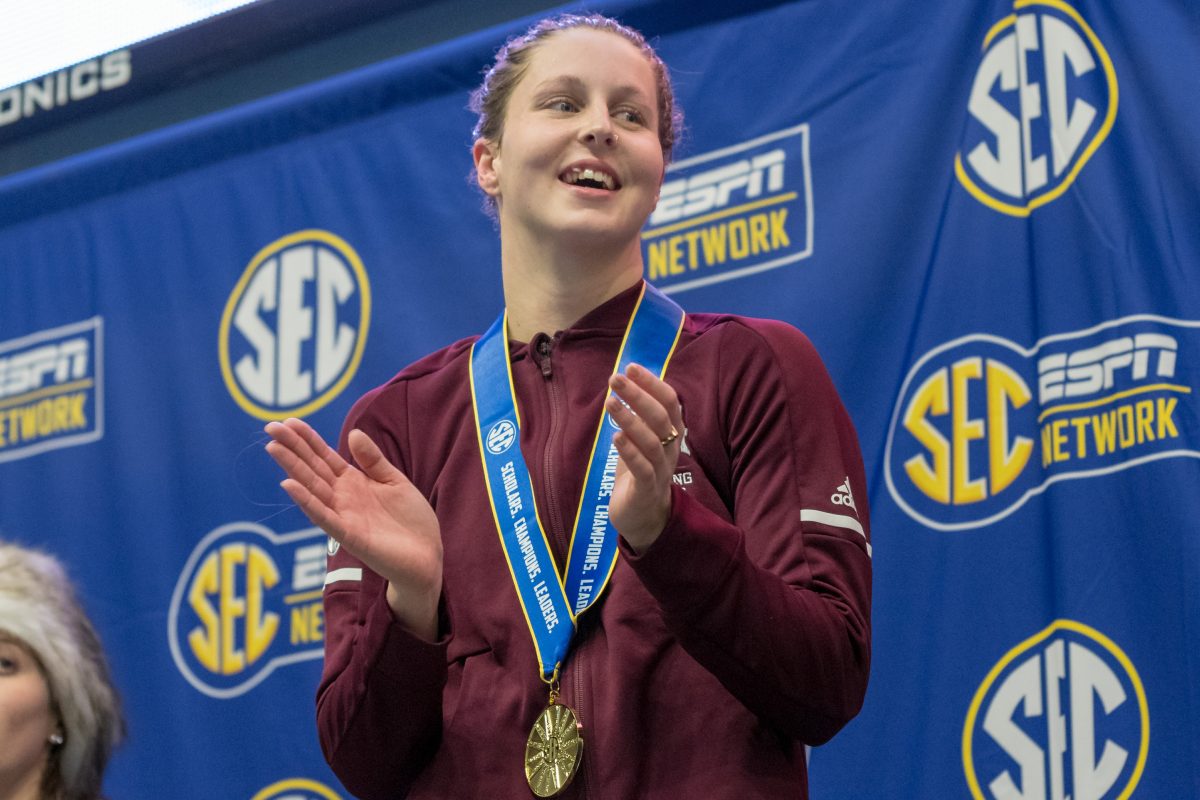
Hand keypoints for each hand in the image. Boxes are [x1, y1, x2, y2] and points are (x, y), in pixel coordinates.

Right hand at [264, 418, 442, 639]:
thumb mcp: (394, 481)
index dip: (307, 439)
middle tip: (270, 427)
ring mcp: (343, 516)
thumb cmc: (410, 520)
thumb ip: (373, 460)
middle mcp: (343, 498)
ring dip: (293, 469)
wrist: (427, 556)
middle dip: (292, 448)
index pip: (324, 457)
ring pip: (313, 488)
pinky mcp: (349, 535)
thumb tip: (353, 433)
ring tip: (274, 448)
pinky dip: (307, 501)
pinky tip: (289, 485)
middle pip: (312, 468)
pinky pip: (324, 516)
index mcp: (353, 482)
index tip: (288, 421)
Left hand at [604, 363, 683, 552]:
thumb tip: (626, 381)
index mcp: (672, 433)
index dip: (652, 383)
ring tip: (610, 403)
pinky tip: (616, 437)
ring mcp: (662, 470)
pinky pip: (643, 469)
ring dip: (631, 420)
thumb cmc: (640, 471)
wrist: (644, 517)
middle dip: (638, 395)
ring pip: (652, 442)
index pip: (670, 402)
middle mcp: (672, 449)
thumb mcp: (641, 438)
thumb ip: (639, 414)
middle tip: (615, 378)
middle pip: (661, 418)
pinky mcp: (648, 490)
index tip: (631, 367)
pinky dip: (630, 452)